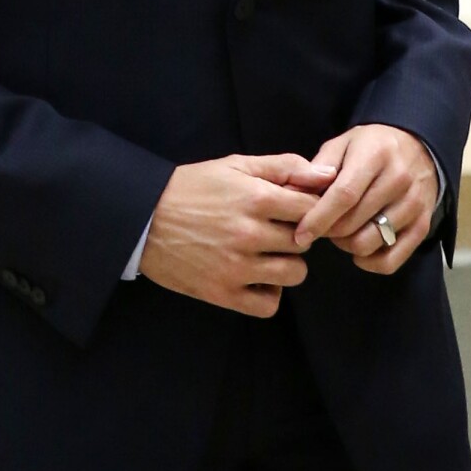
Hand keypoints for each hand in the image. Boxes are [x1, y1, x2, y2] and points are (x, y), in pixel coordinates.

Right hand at [139, 153, 337, 316]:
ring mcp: (237, 267)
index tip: (294, 211)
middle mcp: (249, 234)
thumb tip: (327, 175)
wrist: (143, 218)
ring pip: (294, 274)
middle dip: (295, 235)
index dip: (308, 209)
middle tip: (275, 230)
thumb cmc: (191, 188)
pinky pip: (269, 305)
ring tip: (267, 254)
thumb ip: (283, 167)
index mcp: (255, 198)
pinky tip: (257, 278)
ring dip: (286, 264)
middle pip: (305, 242)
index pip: (311, 209)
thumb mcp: (235, 166)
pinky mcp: (223, 293)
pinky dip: (269, 293)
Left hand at [293, 125, 437, 274]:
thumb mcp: (343, 143)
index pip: (344, 195)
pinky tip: (359, 249)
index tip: (300, 234)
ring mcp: (414, 204)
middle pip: (354, 222)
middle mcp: (399, 180)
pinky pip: (391, 260)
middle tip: (321, 225)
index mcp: (375, 155)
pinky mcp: (423, 225)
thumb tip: (295, 192)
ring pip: (370, 243)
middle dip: (328, 231)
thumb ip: (318, 166)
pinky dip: (369, 262)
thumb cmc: (372, 147)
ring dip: (346, 245)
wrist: (418, 147)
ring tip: (341, 231)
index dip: (319, 218)